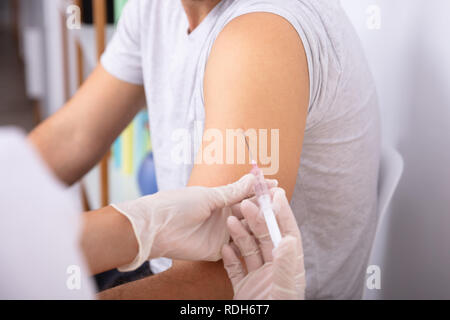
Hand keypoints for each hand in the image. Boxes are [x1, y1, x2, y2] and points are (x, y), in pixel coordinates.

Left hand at [112, 174, 275, 271]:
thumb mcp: (209, 195)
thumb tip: (253, 177)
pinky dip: (249, 242)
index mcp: (219, 199)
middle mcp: (222, 215)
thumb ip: (232, 191)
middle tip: (280, 202)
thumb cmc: (178, 204)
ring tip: (274, 218)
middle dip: (263, 207)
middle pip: (248, 211)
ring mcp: (221, 233)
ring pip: (246, 229)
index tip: (275, 185)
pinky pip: (238, 247)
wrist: (158, 228)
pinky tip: (262, 238)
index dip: (260, 190)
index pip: (245, 193)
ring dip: (258, 224)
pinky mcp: (218, 250)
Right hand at [222, 188, 305, 299]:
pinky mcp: (244, 288)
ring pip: (248, 250)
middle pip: (266, 238)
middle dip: (256, 219)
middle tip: (246, 203)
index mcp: (289, 269)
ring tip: (229, 220)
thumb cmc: (278, 316)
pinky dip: (229, 257)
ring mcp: (258, 278)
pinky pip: (235, 268)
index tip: (276, 194)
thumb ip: (285, 267)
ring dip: (239, 234)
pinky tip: (224, 246)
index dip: (283, 214)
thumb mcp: (283, 292)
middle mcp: (274, 270)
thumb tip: (288, 239)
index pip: (288, 235)